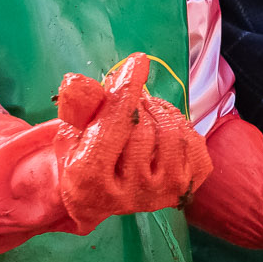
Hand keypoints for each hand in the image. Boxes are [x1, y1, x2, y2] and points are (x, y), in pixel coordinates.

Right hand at [51, 54, 210, 229]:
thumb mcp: (70, 135)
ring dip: (157, 111)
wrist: (103, 199)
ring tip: (141, 112)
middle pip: (143, 127)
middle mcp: (130, 194)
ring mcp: (162, 193)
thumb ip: (76, 108)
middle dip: (137, 102)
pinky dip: (178, 124)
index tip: (138, 62)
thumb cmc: (83, 163)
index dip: (126, 91)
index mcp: (91, 182)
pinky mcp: (185, 187)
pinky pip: (192, 139)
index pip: (115, 126)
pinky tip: (160, 127)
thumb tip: (77, 81)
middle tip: (128, 97)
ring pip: (171, 132)